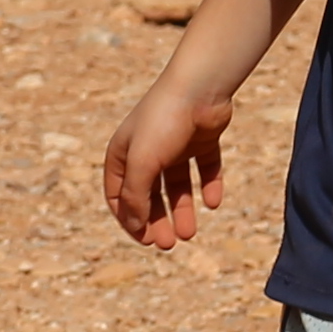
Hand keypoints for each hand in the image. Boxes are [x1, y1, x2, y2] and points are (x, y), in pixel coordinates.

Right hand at [109, 74, 237, 245]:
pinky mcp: (202, 140)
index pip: (119, 195)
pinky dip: (209, 186)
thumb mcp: (142, 163)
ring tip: (189, 234)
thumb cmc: (163, 121)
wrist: (200, 86)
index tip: (146, 240)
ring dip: (183, 210)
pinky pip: (205, 169)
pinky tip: (213, 203)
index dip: (130, 220)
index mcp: (123, 153)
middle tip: (169, 244)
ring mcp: (175, 145)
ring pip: (177, 186)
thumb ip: (136, 197)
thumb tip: (136, 225)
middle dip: (157, 221)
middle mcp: (147, 149)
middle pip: (149, 195)